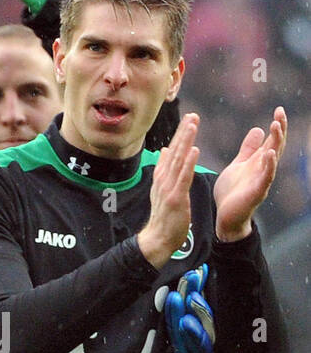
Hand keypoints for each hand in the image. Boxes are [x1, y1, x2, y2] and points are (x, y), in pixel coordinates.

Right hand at [138, 113, 199, 268]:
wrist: (158, 237)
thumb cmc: (164, 215)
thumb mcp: (163, 188)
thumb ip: (166, 168)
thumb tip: (167, 149)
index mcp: (163, 175)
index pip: (174, 150)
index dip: (182, 134)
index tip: (190, 118)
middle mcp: (164, 178)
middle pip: (176, 150)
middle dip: (184, 132)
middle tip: (193, 115)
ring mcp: (168, 187)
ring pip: (179, 159)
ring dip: (186, 141)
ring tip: (193, 125)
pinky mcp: (175, 197)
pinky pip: (183, 177)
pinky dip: (189, 162)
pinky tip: (194, 150)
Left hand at [214, 107, 286, 241]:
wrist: (226, 215)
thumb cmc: (233, 191)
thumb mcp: (240, 164)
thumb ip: (249, 149)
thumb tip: (258, 129)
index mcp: (258, 162)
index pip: (271, 140)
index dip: (277, 126)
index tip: (279, 109)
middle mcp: (263, 169)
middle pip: (276, 146)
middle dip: (279, 129)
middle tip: (280, 113)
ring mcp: (262, 180)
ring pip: (273, 159)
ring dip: (276, 143)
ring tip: (276, 127)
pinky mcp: (256, 192)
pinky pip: (265, 177)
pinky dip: (269, 165)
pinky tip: (270, 154)